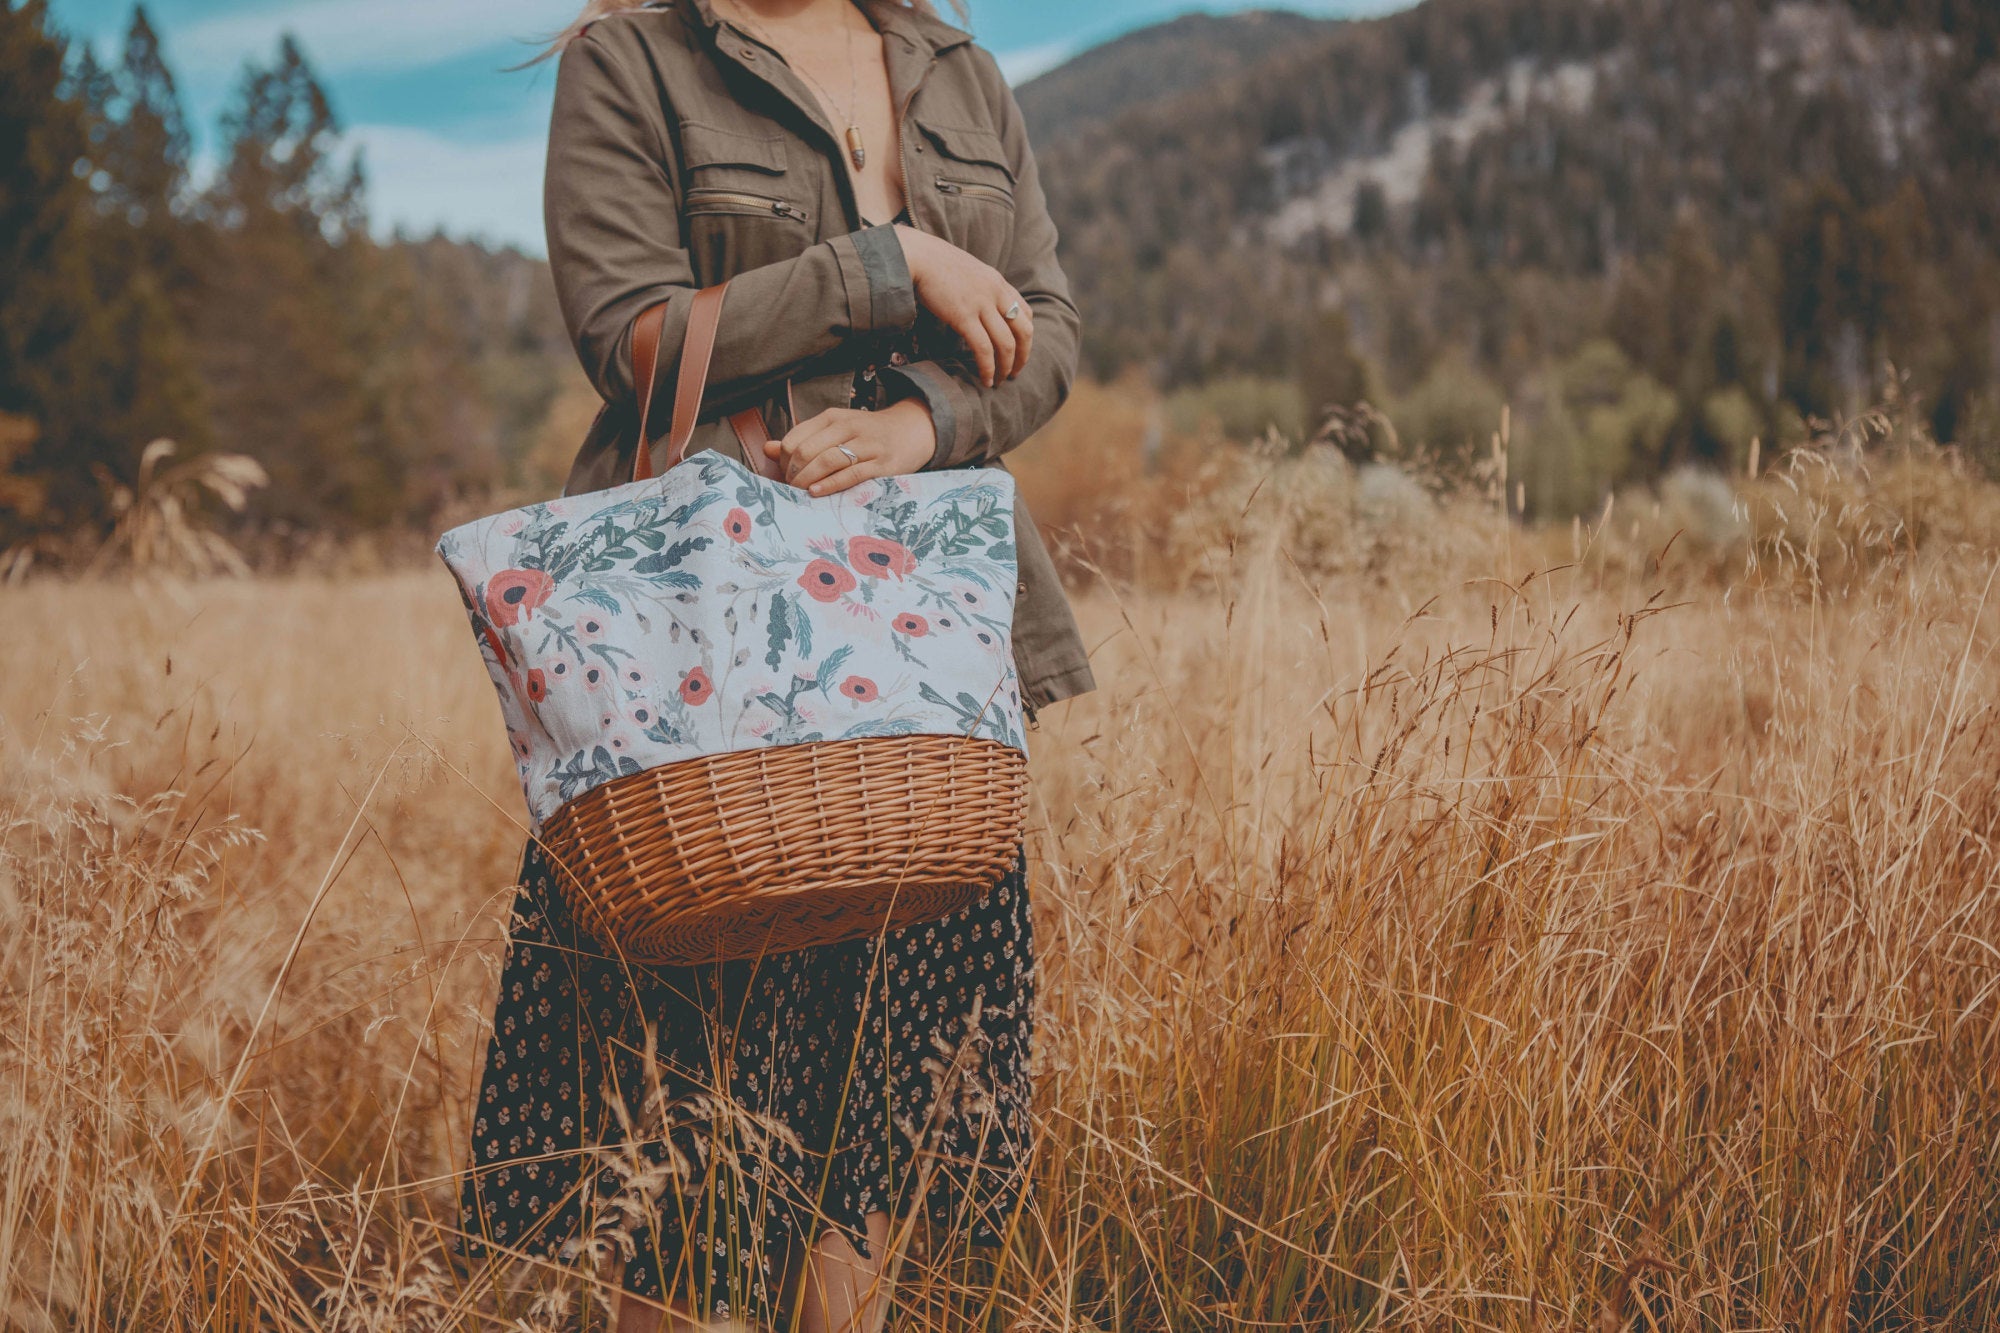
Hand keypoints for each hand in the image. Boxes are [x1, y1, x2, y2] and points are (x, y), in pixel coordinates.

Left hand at [767, 398, 935, 496]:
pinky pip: (851, 475)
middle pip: (807, 451)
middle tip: (791, 487)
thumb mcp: (835, 431)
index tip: (784, 474)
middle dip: (793, 473)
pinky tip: (816, 492)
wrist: (911, 431)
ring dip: (807, 480)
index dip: (783, 460)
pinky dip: (830, 485)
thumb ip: (802, 440)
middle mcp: (848, 427)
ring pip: (827, 461)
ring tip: (800, 492)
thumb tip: (768, 449)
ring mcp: (867, 445)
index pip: (796, 438)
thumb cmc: (867, 435)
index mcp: (832, 417)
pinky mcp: (882, 464)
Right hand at [893, 226, 1032, 387]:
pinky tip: (985, 379)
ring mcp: (981, 304)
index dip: (1025, 337)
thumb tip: (976, 305)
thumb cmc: (934, 263)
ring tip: (998, 381)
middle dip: (1022, 356)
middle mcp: (996, 292)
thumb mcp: (967, 271)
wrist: (916, 255)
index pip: (1025, 313)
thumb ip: (978, 288)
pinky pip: (983, 349)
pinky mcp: (964, 316)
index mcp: (998, 282)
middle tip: (1013, 373)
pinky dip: (988, 368)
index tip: (1017, 351)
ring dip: (1005, 367)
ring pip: (1006, 343)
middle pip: (1023, 331)